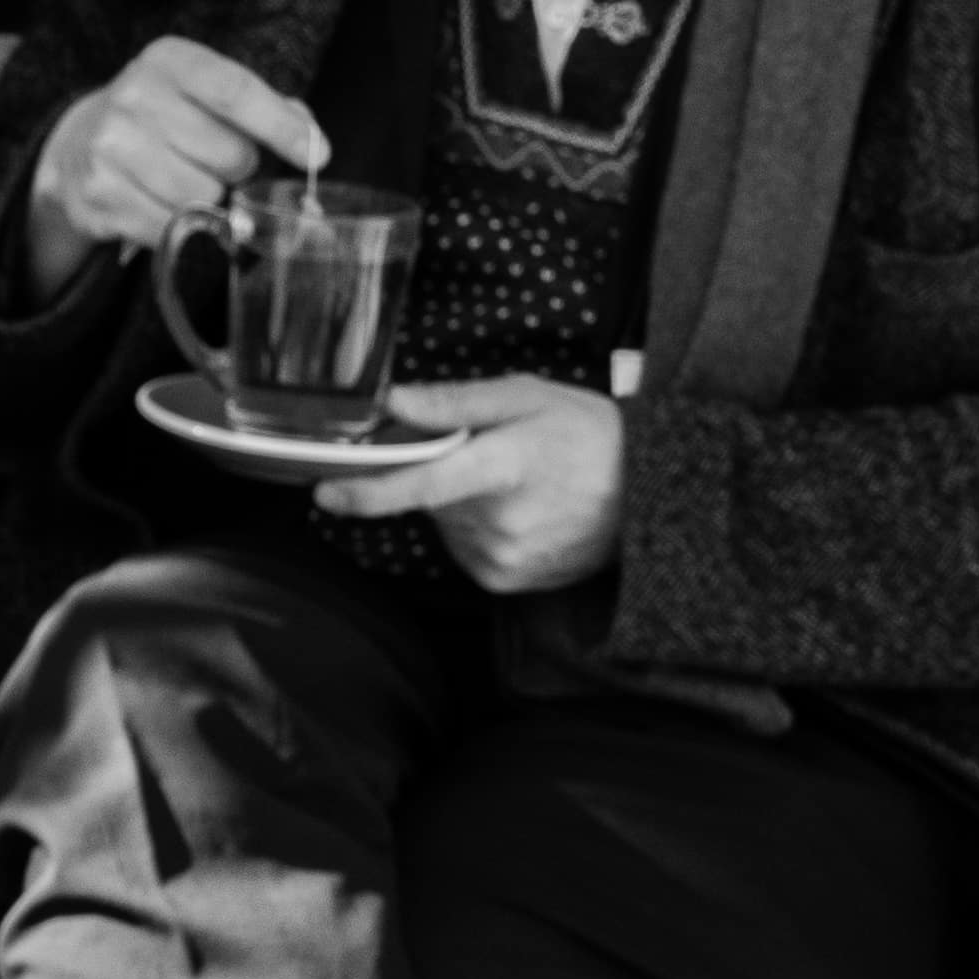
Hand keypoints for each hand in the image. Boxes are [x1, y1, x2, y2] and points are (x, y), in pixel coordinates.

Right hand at [17, 37, 324, 298]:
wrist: (78, 143)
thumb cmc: (162, 117)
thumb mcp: (204, 93)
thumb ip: (263, 108)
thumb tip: (311, 141)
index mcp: (169, 60)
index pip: (238, 93)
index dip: (283, 128)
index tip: (318, 155)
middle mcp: (134, 96)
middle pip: (229, 156)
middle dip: (235, 169)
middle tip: (212, 162)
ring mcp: (110, 146)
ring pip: (201, 197)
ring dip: (206, 200)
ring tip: (182, 181)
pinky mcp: (98, 193)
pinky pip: (168, 227)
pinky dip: (175, 225)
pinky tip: (156, 202)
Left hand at [319, 374, 624, 592]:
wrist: (652, 491)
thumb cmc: (588, 433)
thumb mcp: (525, 397)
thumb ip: (454, 402)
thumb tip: (393, 402)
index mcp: (505, 468)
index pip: (422, 484)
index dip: (368, 491)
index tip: (326, 491)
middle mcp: (501, 522)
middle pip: (429, 500)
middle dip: (442, 475)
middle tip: (490, 455)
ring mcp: (504, 558)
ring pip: (444, 526)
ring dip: (462, 505)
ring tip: (517, 485)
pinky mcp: (506, 581)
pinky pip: (464, 550)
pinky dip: (478, 531)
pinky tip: (520, 513)